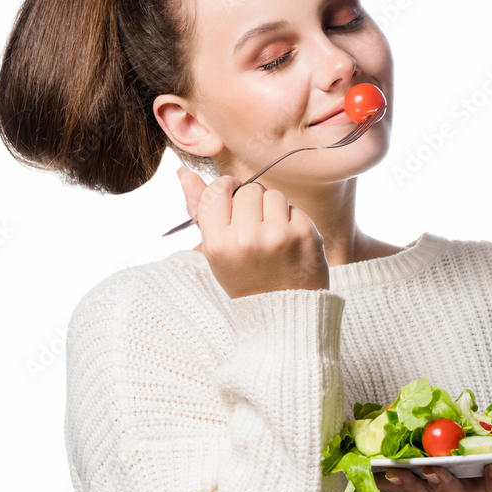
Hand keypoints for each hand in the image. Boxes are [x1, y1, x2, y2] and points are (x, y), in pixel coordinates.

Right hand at [178, 168, 329, 298]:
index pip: (217, 190)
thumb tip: (187, 175)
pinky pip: (294, 207)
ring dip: (274, 210)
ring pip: (273, 195)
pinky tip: (290, 244)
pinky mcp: (304, 234)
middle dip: (252, 204)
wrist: (284, 316)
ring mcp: (277, 235)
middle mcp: (246, 238)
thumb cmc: (246, 281)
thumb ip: (201, 211)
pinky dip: (293, 221)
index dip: (226, 189)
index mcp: (217, 243)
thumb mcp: (216, 253)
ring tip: (272, 236)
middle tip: (256, 229)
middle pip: (248, 190)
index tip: (232, 200)